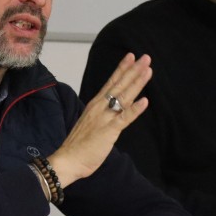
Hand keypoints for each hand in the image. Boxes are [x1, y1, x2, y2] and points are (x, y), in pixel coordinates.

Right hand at [48, 53, 151, 186]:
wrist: (68, 159)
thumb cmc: (79, 144)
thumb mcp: (91, 122)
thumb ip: (102, 113)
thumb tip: (114, 108)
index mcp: (95, 104)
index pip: (111, 82)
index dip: (122, 69)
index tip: (131, 56)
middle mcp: (100, 107)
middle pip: (119, 85)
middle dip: (133, 70)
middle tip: (145, 57)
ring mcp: (104, 118)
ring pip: (123, 97)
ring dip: (136, 83)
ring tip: (147, 70)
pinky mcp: (108, 131)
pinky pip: (124, 118)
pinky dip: (134, 109)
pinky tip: (145, 101)